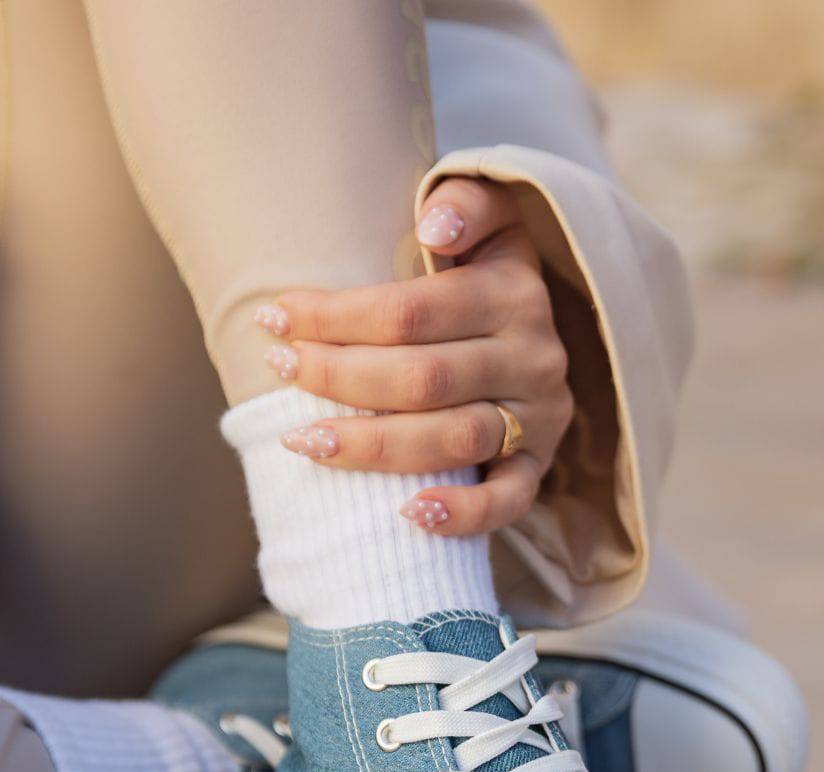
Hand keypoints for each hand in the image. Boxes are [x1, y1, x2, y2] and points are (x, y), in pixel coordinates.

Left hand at [255, 178, 573, 536]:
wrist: (549, 328)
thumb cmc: (484, 274)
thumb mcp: (489, 222)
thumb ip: (465, 204)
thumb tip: (435, 227)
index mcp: (513, 294)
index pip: (411, 312)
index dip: (336, 318)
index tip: (274, 319)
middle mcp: (533, 358)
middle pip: (424, 378)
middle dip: (339, 378)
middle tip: (279, 372)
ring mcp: (539, 418)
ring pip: (454, 440)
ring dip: (374, 446)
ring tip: (305, 441)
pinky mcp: (538, 466)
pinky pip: (508, 501)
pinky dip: (464, 513)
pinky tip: (409, 514)